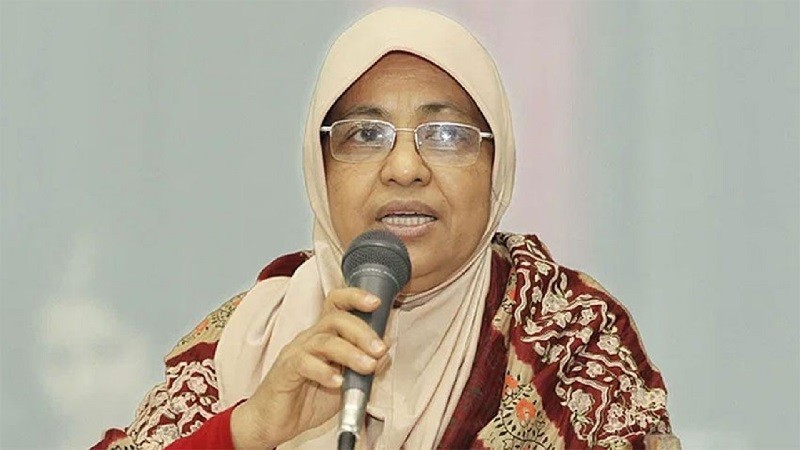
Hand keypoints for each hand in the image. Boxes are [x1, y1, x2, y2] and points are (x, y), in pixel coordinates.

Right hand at [230, 287, 388, 448]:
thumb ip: (364, 368)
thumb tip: (385, 352)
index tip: (376, 303)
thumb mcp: (345, 384)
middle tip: (379, 349)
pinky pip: (304, 363)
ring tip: (368, 367)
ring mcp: (295, 353)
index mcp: (325, 336)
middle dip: (362, 331)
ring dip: (350, 353)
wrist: (273, 423)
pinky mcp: (285, 371)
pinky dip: (324, 372)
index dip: (355, 298)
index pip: (337, 304)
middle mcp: (309, 339)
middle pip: (335, 319)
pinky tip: (338, 383)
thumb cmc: (308, 400)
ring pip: (324, 341)